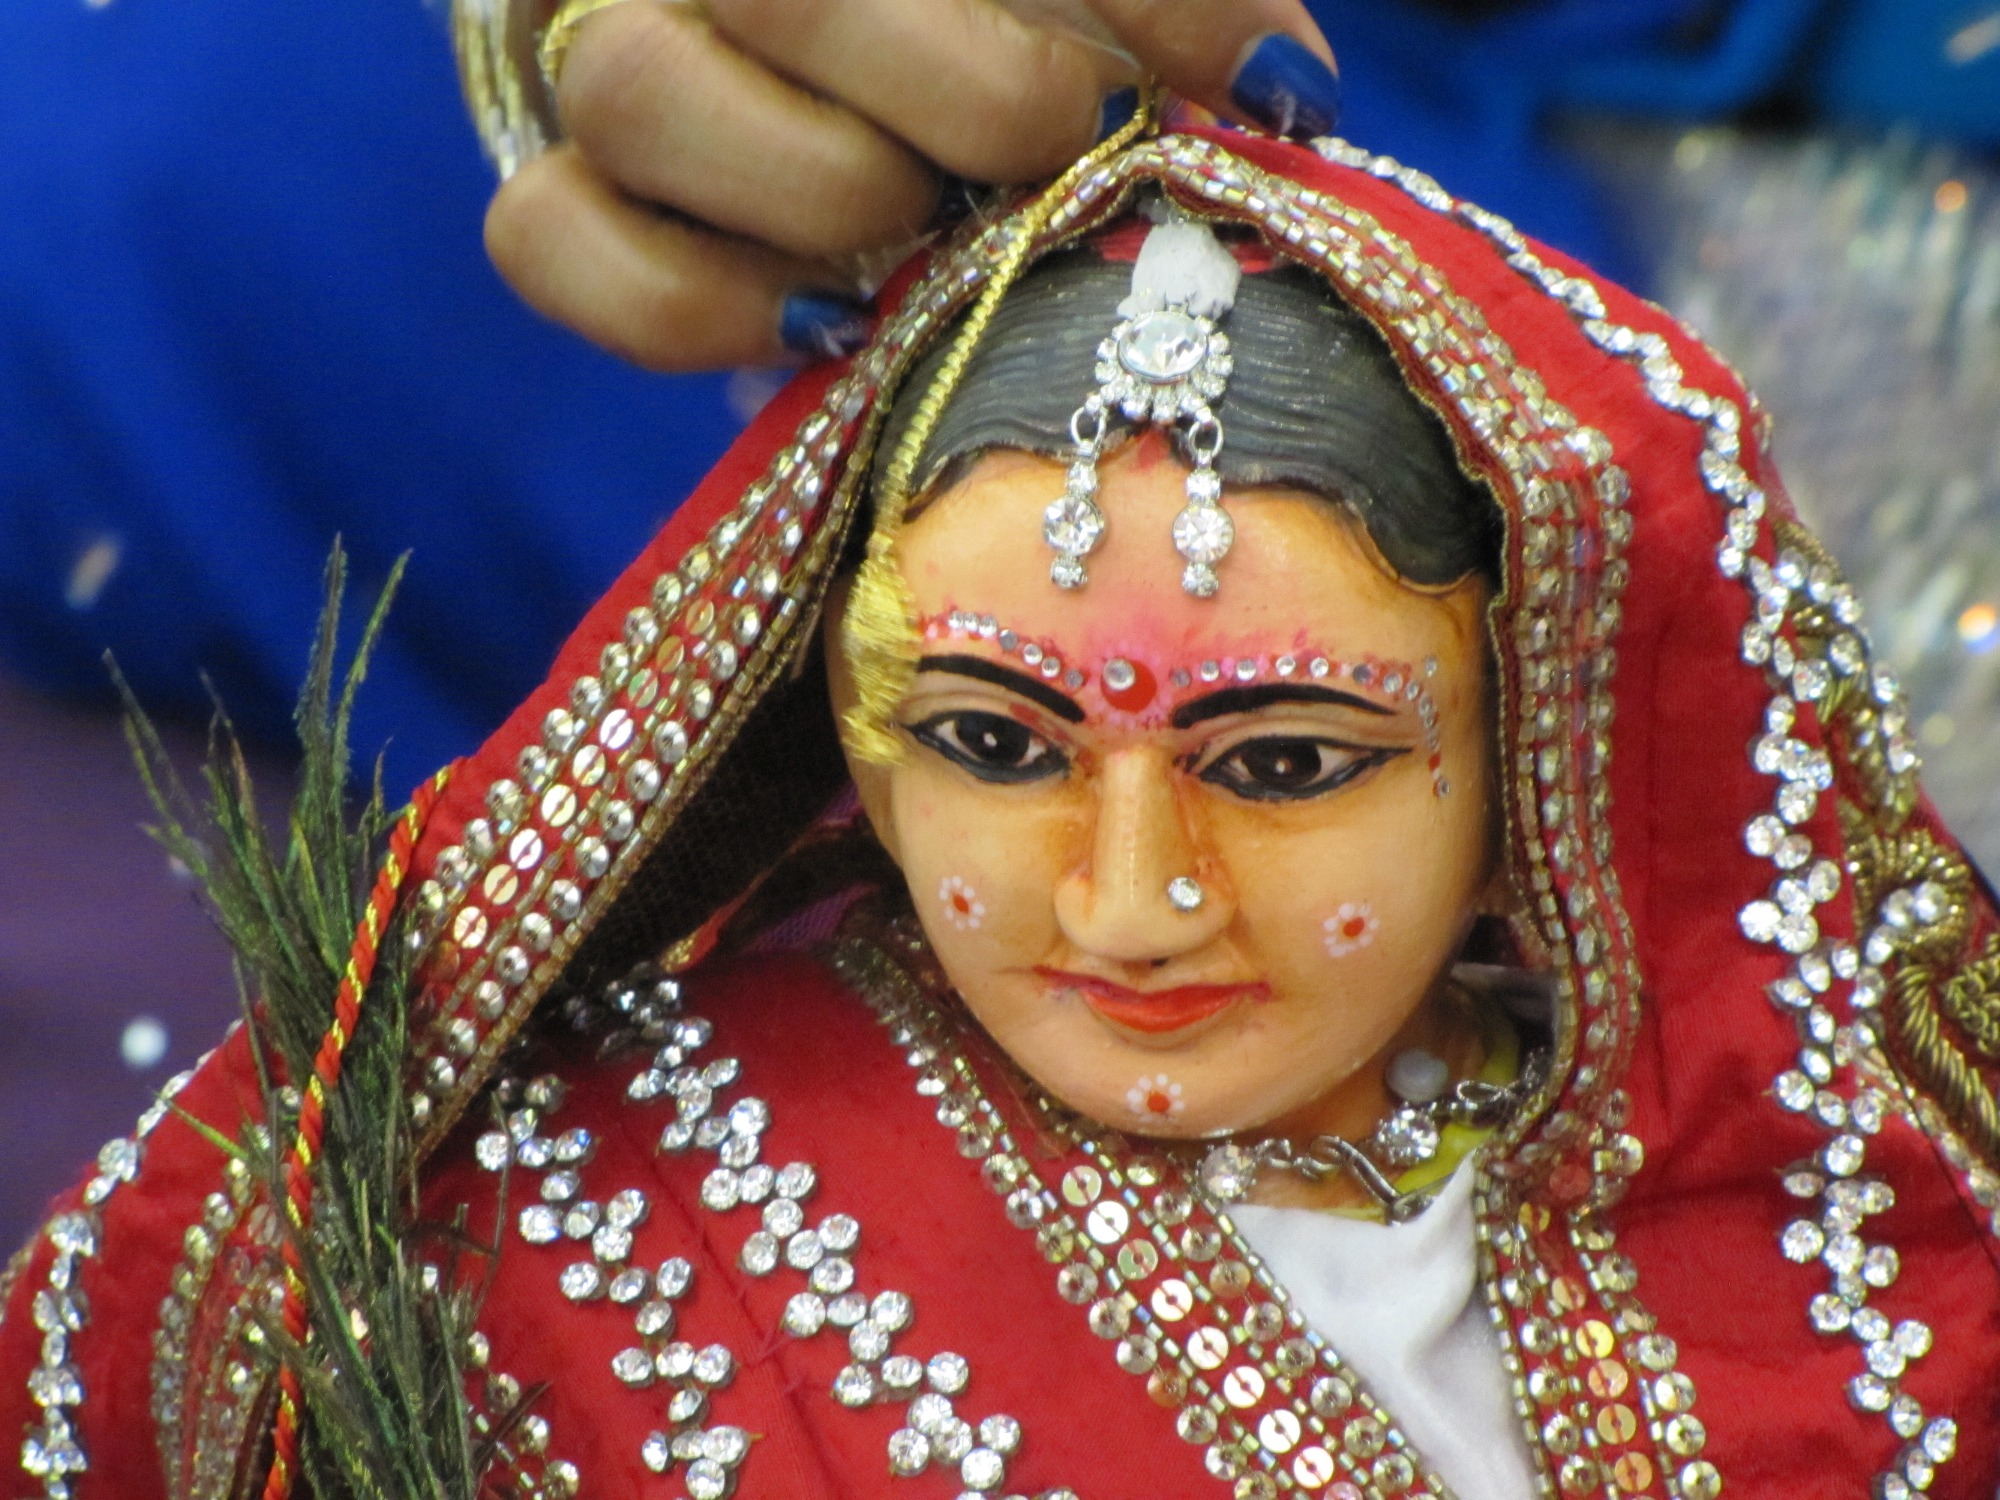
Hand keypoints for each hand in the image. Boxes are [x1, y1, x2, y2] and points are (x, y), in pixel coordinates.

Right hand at [483, 0, 1338, 371]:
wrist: (806, 109)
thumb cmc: (978, 57)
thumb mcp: (1068, 17)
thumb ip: (1161, 13)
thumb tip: (1279, 99)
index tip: (1260, 86)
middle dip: (968, 90)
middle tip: (1063, 157)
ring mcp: (595, 57)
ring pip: (637, 91)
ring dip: (819, 191)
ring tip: (924, 248)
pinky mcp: (549, 198)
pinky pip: (552, 240)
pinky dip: (689, 305)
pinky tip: (822, 334)